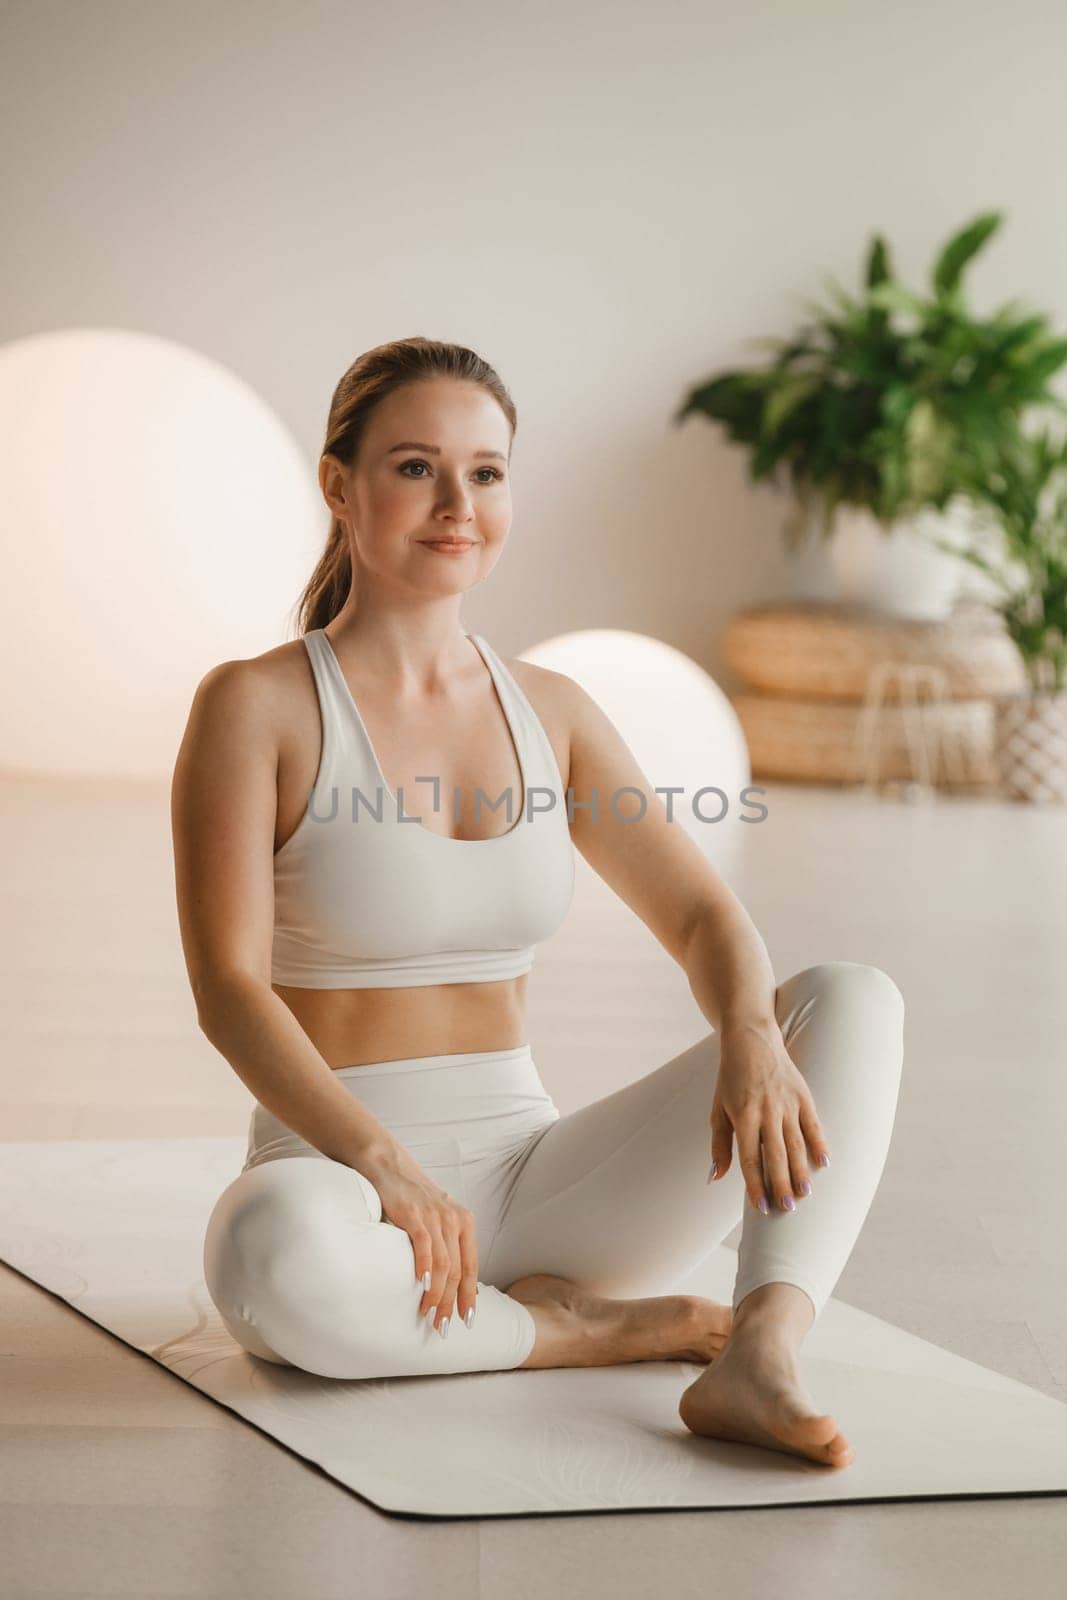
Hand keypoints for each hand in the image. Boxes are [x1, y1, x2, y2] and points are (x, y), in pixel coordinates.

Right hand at [355, 1141, 477, 1334]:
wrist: (386, 1165)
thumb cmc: (410, 1197)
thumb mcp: (437, 1219)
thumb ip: (447, 1244)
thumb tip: (454, 1284)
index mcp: (464, 1222)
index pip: (471, 1266)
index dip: (470, 1296)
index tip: (466, 1320)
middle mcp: (454, 1219)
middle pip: (458, 1270)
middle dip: (451, 1302)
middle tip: (442, 1327)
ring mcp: (434, 1215)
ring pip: (443, 1264)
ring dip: (437, 1294)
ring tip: (428, 1314)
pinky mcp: (413, 1213)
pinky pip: (425, 1245)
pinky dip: (425, 1268)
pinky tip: (421, 1286)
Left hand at [707, 1020, 830, 1212]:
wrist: (751, 1039)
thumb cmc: (731, 1078)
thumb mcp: (718, 1109)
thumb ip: (719, 1144)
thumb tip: (715, 1177)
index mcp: (743, 1115)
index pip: (750, 1158)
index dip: (755, 1185)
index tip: (760, 1208)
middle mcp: (766, 1110)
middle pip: (775, 1155)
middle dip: (781, 1184)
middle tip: (787, 1209)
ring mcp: (787, 1102)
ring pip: (796, 1144)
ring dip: (800, 1171)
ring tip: (804, 1194)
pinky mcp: (802, 1095)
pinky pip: (813, 1124)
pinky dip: (819, 1144)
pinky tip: (823, 1164)